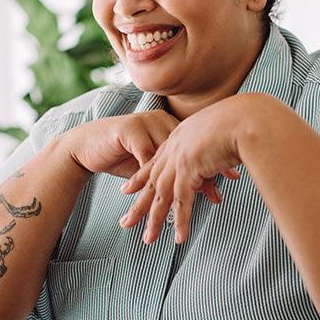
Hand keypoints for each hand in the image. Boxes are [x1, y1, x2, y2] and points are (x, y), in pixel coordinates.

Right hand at [61, 112, 225, 204]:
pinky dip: (156, 176)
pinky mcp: (129, 131)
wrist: (87, 145)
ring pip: (169, 155)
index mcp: (170, 125)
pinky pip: (146, 156)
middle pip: (187, 149)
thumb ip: (175, 169)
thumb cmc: (121, 155)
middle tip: (219, 193)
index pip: (197, 144)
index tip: (232, 178)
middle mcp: (160, 121)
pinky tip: (164, 191)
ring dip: (182, 179)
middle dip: (204, 173)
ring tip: (194, 198)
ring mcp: (145, 123)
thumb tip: (205, 185)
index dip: (214, 162)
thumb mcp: (152, 162)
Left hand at [119, 97, 244, 243]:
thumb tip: (220, 158)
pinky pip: (183, 200)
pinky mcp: (189, 168)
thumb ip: (214, 146)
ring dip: (155, 219)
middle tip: (126, 222)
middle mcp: (175, 146)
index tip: (128, 190)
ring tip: (148, 240)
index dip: (141, 177)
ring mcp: (180, 158)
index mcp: (180, 136)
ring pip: (162, 194)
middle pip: (152, 180)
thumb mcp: (221, 132)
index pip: (156, 161)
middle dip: (139, 204)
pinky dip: (181, 220)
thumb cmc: (244, 122)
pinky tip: (179, 237)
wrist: (248, 118)